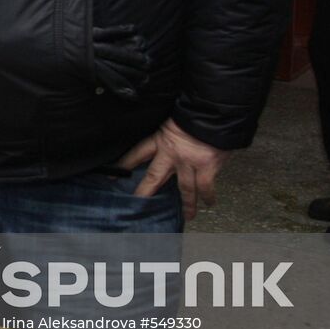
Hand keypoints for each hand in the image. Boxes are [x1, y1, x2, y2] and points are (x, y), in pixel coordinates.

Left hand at [115, 119, 231, 220]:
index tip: (115, 175)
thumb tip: (171, 140)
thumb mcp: (175, 120)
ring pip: (184, 189)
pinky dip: (208, 196)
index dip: (126, 164)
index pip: (138, 153)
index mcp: (161, 140)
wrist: (214, 113)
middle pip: (154, 177)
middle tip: (138, 204)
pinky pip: (205, 187)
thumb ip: (170, 134)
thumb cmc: (195, 114)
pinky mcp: (206, 167)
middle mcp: (172, 154)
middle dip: (145, 192)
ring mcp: (189, 163)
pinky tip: (209, 202)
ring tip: (188, 215)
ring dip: (187, 204)